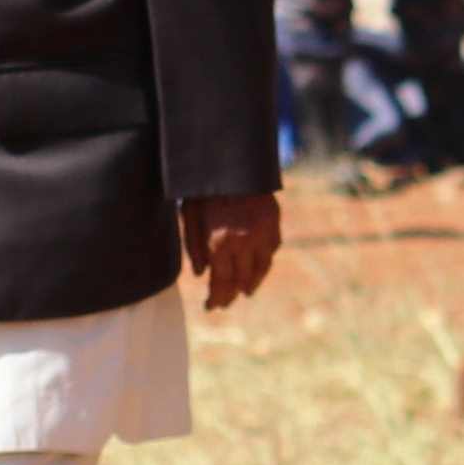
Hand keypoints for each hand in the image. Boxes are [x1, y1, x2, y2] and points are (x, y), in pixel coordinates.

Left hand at [183, 190, 281, 311]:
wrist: (230, 158)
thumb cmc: (203, 186)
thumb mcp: (189, 215)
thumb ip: (194, 247)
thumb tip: (200, 274)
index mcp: (220, 243)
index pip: (221, 282)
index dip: (216, 298)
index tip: (211, 307)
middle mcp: (244, 242)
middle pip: (241, 279)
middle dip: (231, 293)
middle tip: (225, 303)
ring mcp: (262, 232)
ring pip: (261, 267)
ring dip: (253, 282)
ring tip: (246, 291)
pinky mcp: (273, 220)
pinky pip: (273, 247)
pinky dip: (265, 259)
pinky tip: (259, 264)